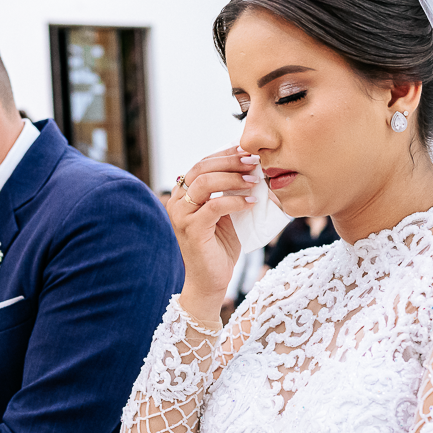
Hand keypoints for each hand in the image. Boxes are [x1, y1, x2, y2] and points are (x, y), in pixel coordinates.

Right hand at [168, 146, 261, 326]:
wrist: (211, 281)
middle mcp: (177, 201)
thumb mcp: (227, 213)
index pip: (203, 163)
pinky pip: (214, 207)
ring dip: (233, 178)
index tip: (248, 151)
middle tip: (254, 162)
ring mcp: (181, 215)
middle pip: (202, 168)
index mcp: (183, 194)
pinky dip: (235, 201)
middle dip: (230, 161)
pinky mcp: (191, 229)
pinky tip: (251, 202)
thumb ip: (231, 191)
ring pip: (205, 183)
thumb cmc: (221, 247)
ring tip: (254, 180)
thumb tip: (252, 167)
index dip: (225, 154)